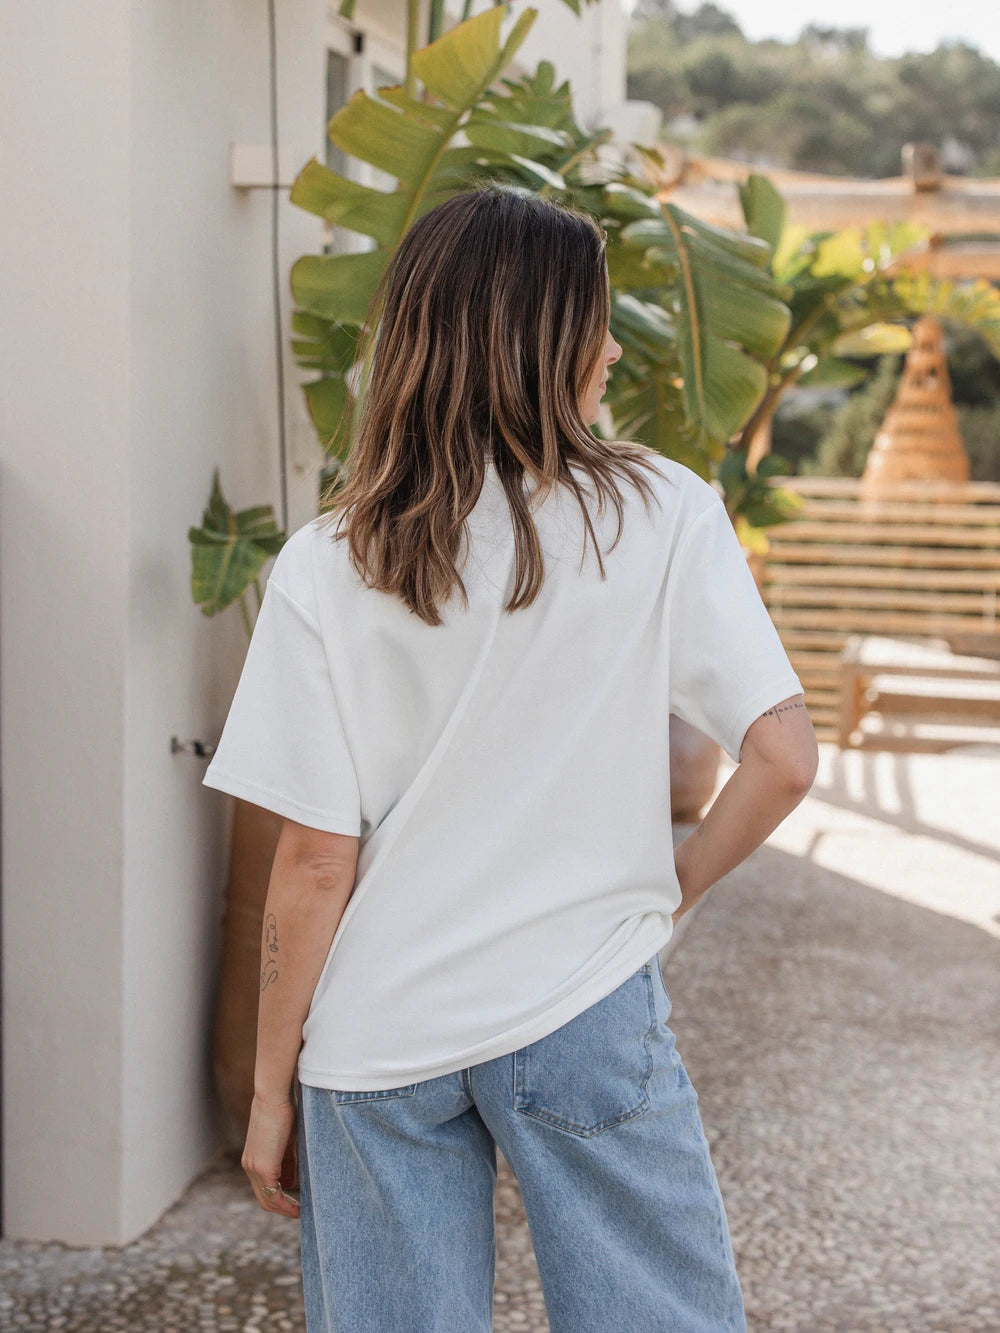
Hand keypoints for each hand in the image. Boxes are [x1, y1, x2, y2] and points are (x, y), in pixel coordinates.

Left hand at [242, 1094, 300, 1217]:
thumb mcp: (286, 1139)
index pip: (264, 1187)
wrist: (273, 1095)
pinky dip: (287, 1205)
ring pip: (268, 1200)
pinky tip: (300, 1208)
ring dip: (285, 1210)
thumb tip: (293, 1180)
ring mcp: (254, 1168)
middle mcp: (249, 1166)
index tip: (296, 1201)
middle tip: (300, 1213)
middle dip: (282, 1209)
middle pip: (264, 1199)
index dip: (279, 1197)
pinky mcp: (264, 1168)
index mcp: (252, 1159)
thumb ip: (288, 1159)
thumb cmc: (283, 1109)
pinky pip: (275, 1195)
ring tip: (302, 1213)